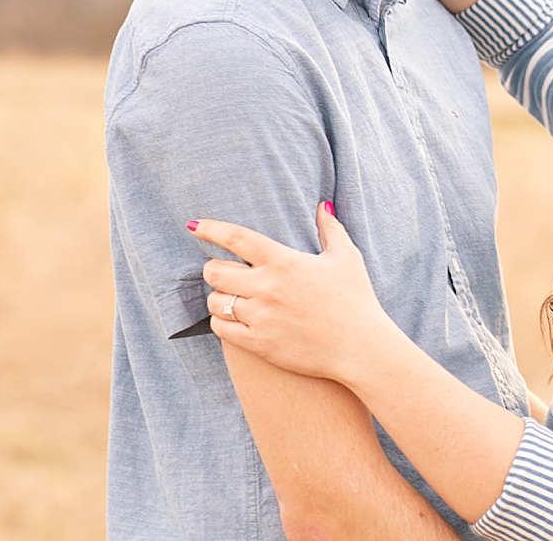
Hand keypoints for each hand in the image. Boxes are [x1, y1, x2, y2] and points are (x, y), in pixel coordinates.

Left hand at [193, 204, 391, 387]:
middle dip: (213, 267)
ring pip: (216, 302)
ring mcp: (260, 318)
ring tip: (228, 294)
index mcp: (284, 262)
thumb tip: (323, 206)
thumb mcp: (346, 257)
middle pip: (217, 272)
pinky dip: (220, 321)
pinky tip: (229, 317)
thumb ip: (330, 229)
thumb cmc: (355, 298)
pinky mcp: (259, 344)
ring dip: (217, 295)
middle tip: (220, 268)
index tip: (194, 225)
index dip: (211, 229)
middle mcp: (267, 288)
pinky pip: (222, 330)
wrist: (358, 346)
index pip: (238, 239)